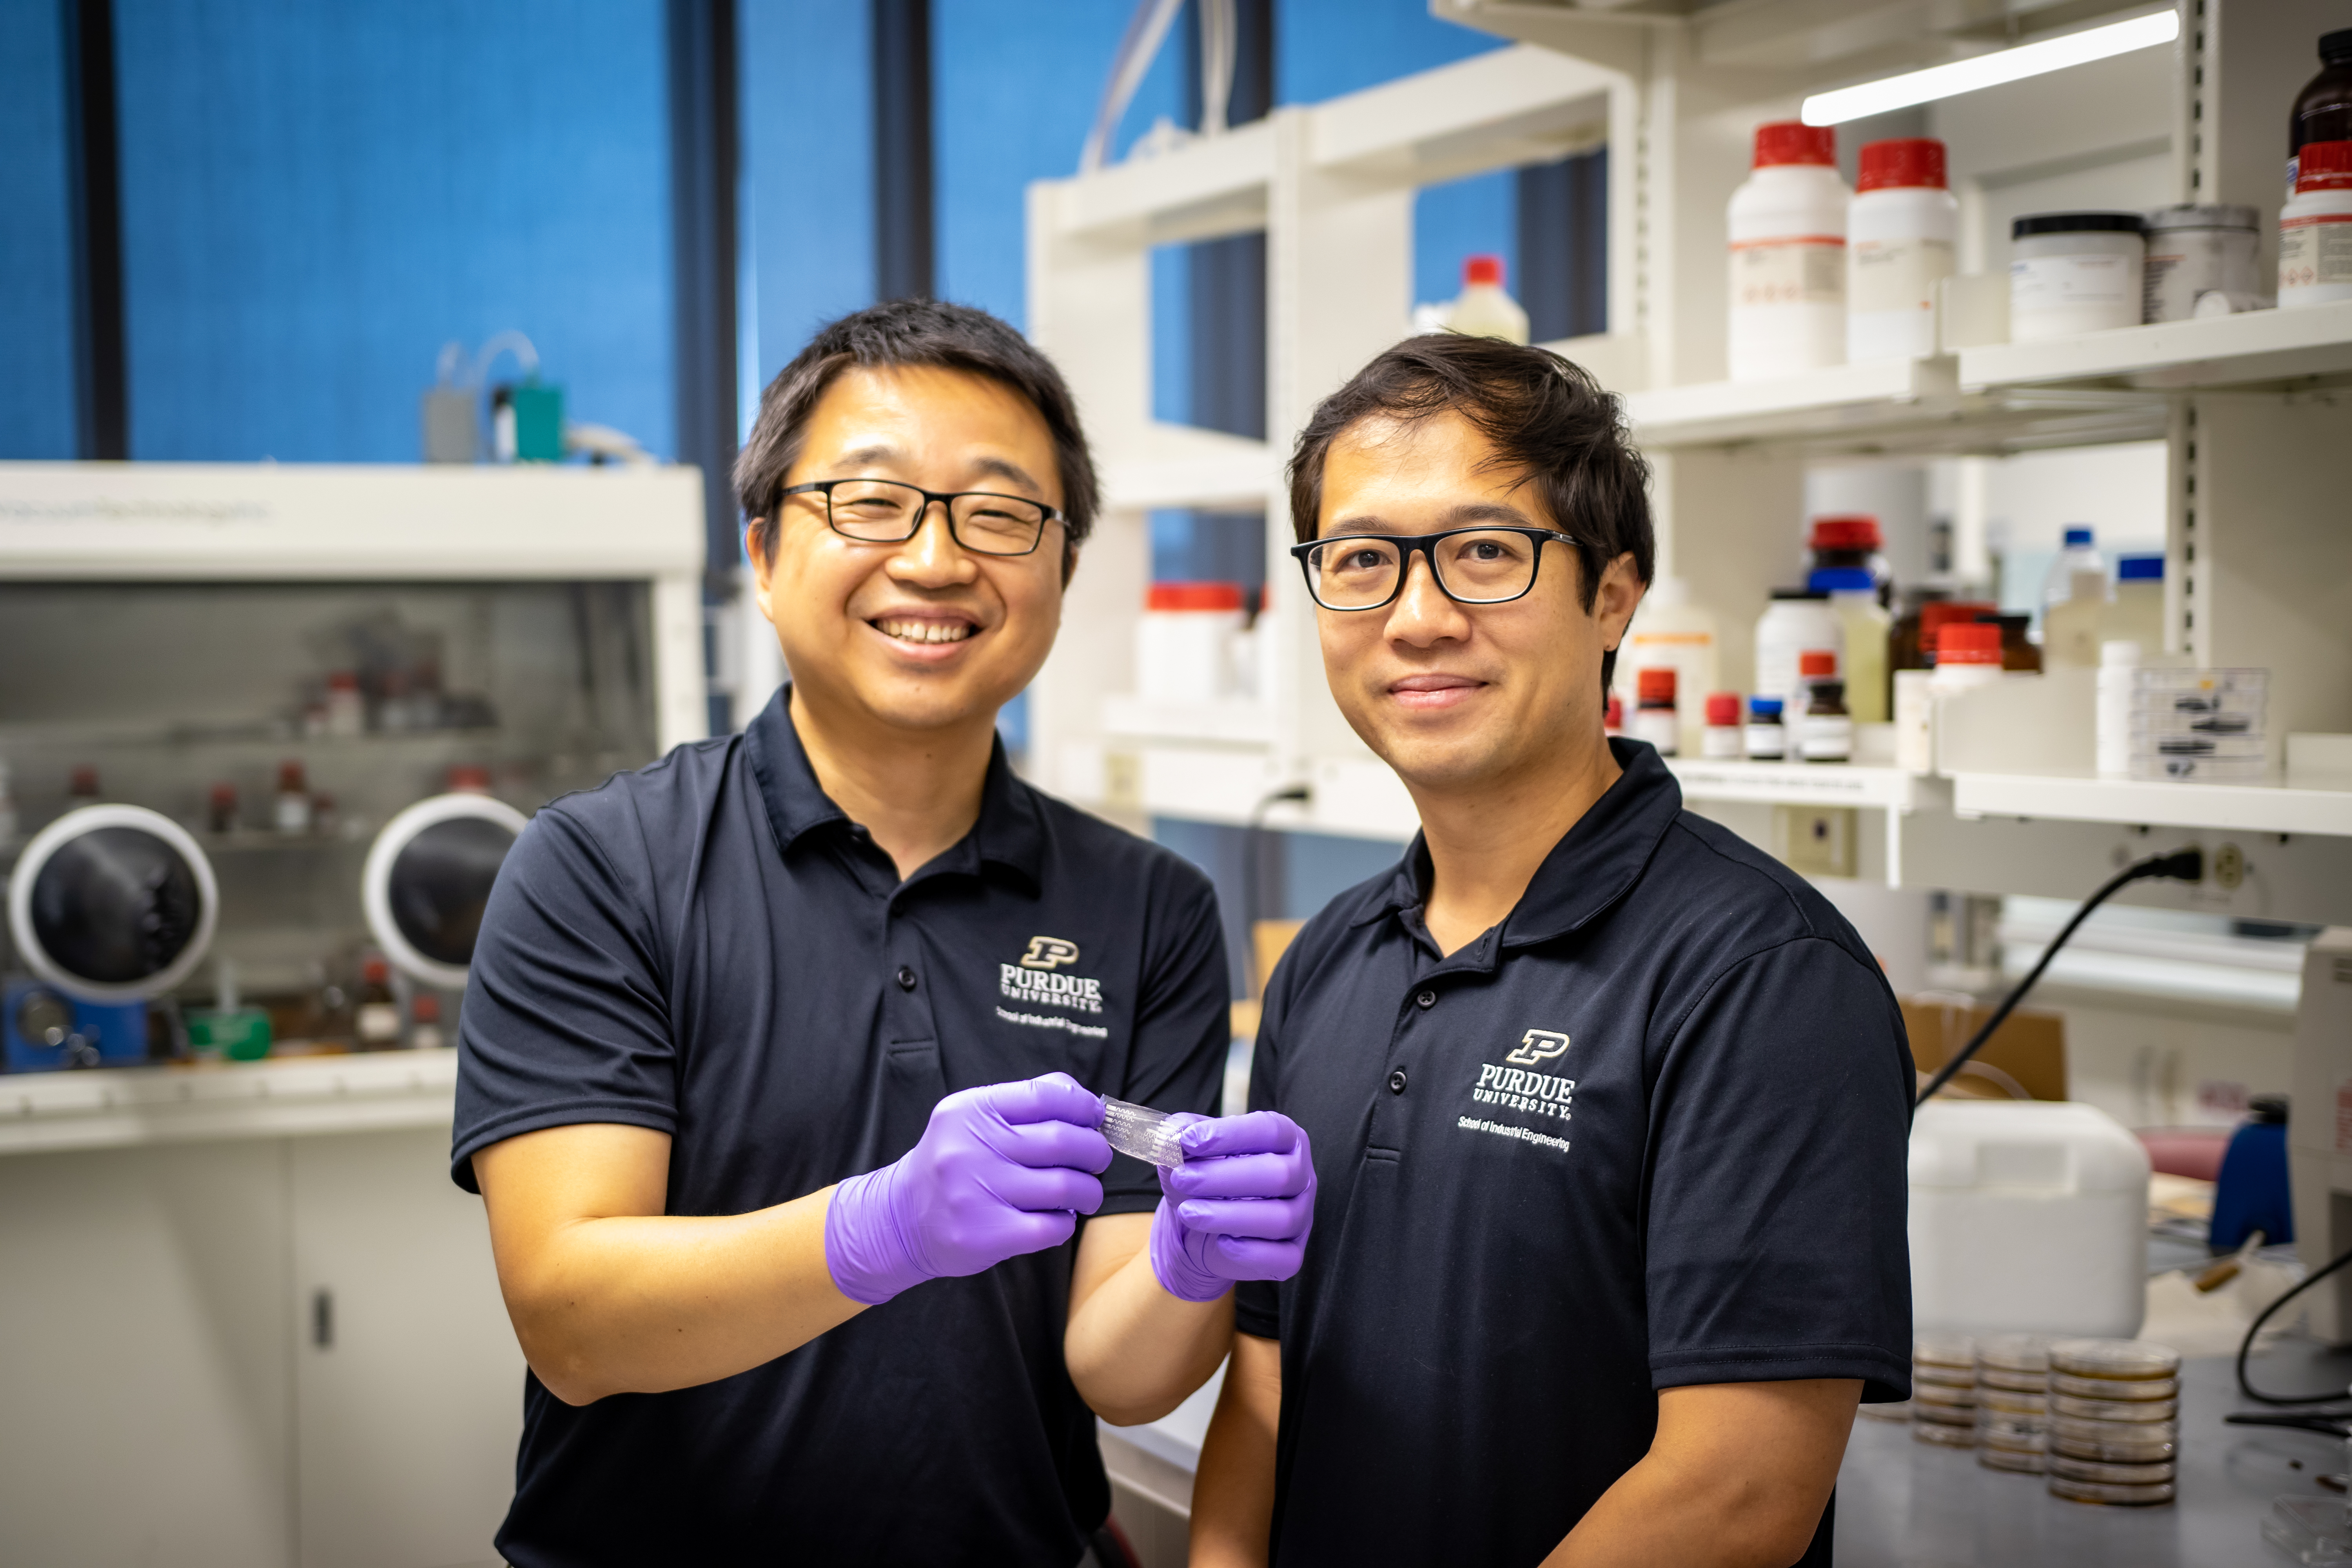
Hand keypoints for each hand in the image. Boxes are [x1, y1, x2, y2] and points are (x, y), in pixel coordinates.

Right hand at [825, 1073, 1112, 1304]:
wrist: (900, 1218)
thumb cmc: (951, 1164)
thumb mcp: (973, 1119)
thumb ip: (1025, 1101)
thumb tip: (1086, 1101)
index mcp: (971, 1110)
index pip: (1046, 1095)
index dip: (1083, 1106)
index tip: (1095, 1118)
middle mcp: (970, 1148)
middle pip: (1064, 1141)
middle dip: (1095, 1151)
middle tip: (1096, 1160)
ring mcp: (976, 1193)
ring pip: (1066, 1186)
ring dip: (1089, 1191)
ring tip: (1084, 1193)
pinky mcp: (985, 1235)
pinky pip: (1052, 1227)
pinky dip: (1066, 1222)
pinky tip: (1058, 1218)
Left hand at [1148, 1112, 1314, 1302]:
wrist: (1198, 1228)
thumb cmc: (1203, 1176)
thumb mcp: (1188, 1149)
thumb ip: (1180, 1133)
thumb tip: (1172, 1134)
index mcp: (1284, 1140)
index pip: (1270, 1130)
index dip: (1230, 1134)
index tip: (1189, 1141)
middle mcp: (1300, 1175)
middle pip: (1278, 1174)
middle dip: (1224, 1177)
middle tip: (1182, 1179)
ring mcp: (1301, 1216)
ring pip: (1280, 1218)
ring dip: (1228, 1215)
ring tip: (1188, 1212)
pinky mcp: (1292, 1253)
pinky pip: (1283, 1257)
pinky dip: (1248, 1251)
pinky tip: (1220, 1242)